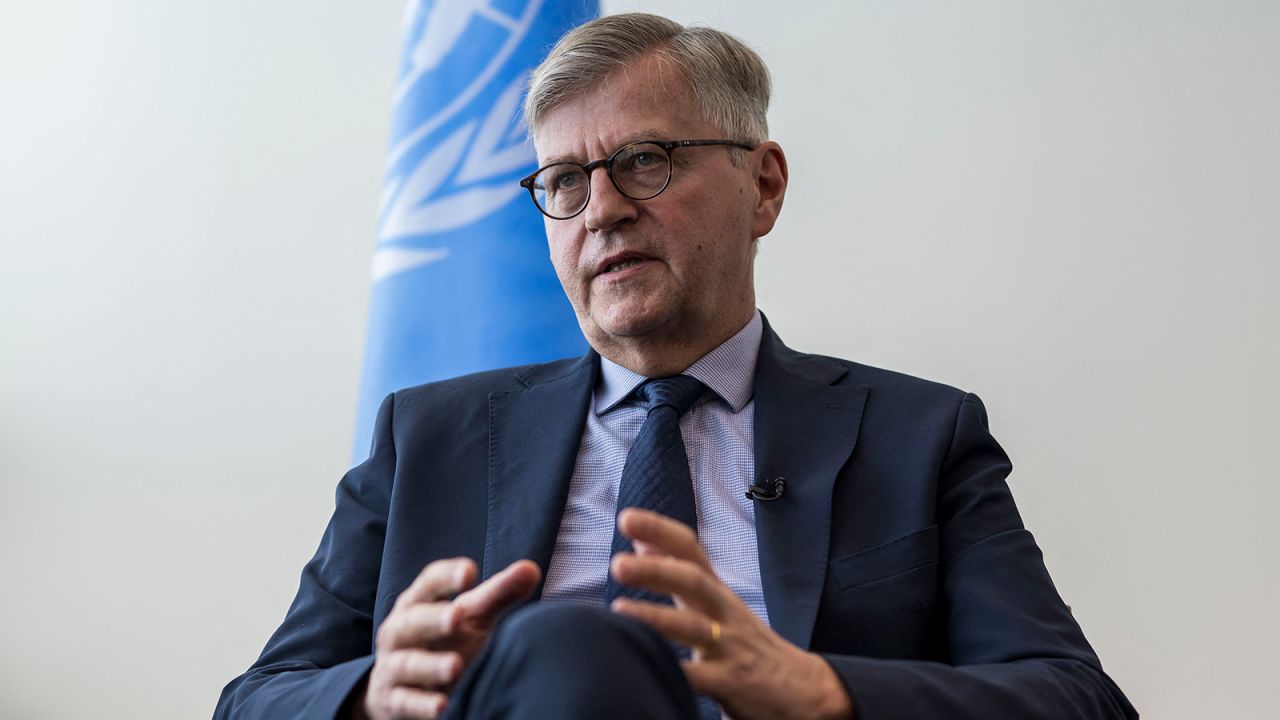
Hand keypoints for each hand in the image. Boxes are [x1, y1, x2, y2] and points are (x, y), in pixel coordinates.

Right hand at [359, 557, 540, 719]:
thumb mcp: (469, 616)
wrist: (399, 688)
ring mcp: (394, 667)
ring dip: (431, 666)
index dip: (447, 577)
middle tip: (457, 617)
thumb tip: (530, 569)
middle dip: (433, 619)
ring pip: (408, 664)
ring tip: (455, 666)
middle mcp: (400, 632)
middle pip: (413, 621)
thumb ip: (497, 594)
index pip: (428, 583)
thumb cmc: (444, 640)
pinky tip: (441, 707)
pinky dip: (421, 705)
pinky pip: (405, 702)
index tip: (469, 572)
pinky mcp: (394, 701)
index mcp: (417, 603)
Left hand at [609, 509, 854, 719]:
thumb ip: (678, 573)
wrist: (803, 688)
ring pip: (693, 627)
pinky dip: (673, 671)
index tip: (627, 517)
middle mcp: (723, 611)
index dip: (660, 530)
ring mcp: (728, 646)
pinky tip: (645, 667)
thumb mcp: (715, 602)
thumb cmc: (747, 642)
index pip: (689, 550)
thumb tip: (641, 542)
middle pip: (692, 581)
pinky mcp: (731, 682)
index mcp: (715, 591)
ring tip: (619, 610)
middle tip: (618, 564)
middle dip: (656, 570)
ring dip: (656, 617)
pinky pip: (698, 677)